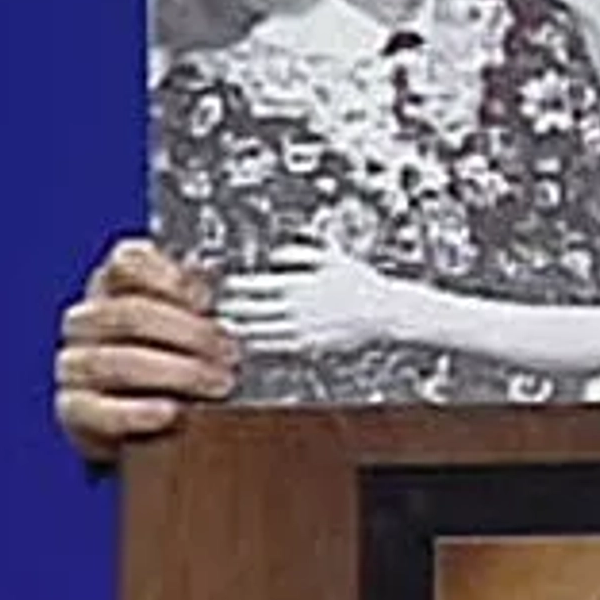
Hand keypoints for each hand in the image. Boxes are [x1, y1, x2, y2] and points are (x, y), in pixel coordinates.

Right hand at [54, 238, 240, 463]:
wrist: (146, 417)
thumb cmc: (172, 355)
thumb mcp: (189, 318)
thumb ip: (203, 298)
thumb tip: (233, 283)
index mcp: (114, 285)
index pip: (128, 262)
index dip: (170, 277)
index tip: (207, 298)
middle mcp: (88, 320)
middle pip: (129, 314)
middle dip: (189, 333)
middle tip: (230, 352)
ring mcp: (74, 364)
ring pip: (114, 360)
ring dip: (174, 372)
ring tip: (216, 383)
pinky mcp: (73, 410)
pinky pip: (96, 410)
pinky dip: (136, 412)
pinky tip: (170, 412)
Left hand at [217, 244, 408, 354]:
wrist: (386, 312)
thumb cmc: (361, 282)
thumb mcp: (334, 258)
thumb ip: (302, 253)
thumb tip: (277, 255)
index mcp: (301, 285)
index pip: (258, 286)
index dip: (238, 286)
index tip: (224, 284)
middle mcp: (297, 310)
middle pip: (253, 311)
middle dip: (231, 309)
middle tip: (212, 308)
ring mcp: (301, 331)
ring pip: (260, 332)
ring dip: (239, 330)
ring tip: (222, 328)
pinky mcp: (309, 347)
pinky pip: (276, 347)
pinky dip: (259, 344)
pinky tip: (248, 342)